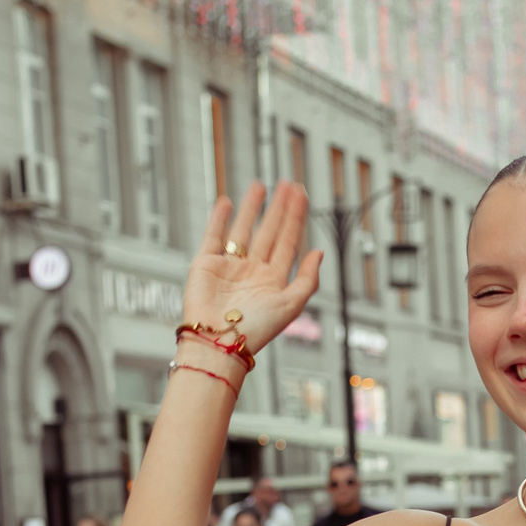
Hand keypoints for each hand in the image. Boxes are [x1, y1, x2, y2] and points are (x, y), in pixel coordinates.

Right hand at [181, 182, 325, 379]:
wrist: (218, 342)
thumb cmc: (255, 330)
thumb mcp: (290, 306)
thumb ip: (307, 279)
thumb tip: (319, 253)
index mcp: (273, 280)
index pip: (288, 242)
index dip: (295, 219)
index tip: (301, 196)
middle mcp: (252, 271)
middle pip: (269, 231)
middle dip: (278, 208)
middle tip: (287, 184)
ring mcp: (230, 267)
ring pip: (243, 230)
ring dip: (252, 208)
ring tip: (261, 186)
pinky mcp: (206, 264)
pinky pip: (214, 236)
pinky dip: (219, 219)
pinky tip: (226, 202)